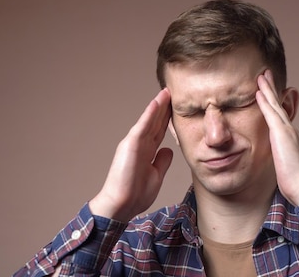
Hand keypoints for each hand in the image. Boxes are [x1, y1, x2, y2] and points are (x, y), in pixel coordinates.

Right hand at [89, 88, 173, 221]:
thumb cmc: (136, 194)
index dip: (168, 119)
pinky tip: (157, 103)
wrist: (121, 205)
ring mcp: (135, 143)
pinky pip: (142, 126)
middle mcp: (141, 144)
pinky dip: (149, 114)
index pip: (160, 131)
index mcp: (147, 151)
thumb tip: (168, 149)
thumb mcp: (156, 175)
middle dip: (165, 108)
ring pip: (149, 120)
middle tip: (173, 93)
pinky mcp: (130, 145)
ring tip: (167, 92)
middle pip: (156, 122)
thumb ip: (162, 161)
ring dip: (158, 106)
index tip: (177, 107)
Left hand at [256, 70, 298, 205]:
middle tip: (265, 75)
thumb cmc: (295, 182)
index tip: (268, 92)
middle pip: (278, 105)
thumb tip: (277, 164)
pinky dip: (265, 101)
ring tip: (261, 75)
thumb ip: (281, 160)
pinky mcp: (281, 134)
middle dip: (271, 89)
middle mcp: (290, 130)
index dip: (273, 103)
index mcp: (290, 138)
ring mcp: (286, 131)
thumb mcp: (285, 167)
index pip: (279, 116)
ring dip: (267, 89)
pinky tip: (258, 92)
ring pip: (275, 105)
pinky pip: (271, 113)